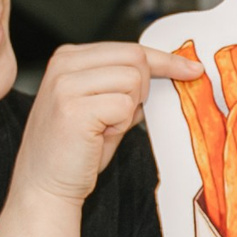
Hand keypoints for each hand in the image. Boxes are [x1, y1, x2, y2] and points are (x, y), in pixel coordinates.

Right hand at [15, 43, 201, 204]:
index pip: (129, 48)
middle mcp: (63, 64)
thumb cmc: (74, 153)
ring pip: (134, 80)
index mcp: (68, 58)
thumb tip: (169, 72)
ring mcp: (66, 84)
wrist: (45, 188)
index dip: (164, 61)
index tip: (191, 69)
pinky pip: (125, 106)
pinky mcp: (74, 108)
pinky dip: (120, 125)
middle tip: (118, 118)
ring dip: (128, 110)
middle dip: (143, 90)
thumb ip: (126, 87)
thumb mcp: (103, 109)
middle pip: (136, 58)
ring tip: (102, 128)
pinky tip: (98, 137)